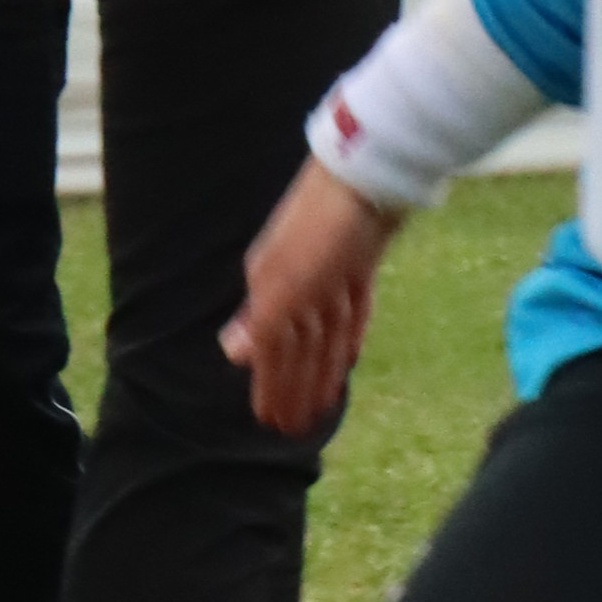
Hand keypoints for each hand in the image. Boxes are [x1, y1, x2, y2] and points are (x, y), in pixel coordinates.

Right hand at [221, 154, 396, 434]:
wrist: (372, 172)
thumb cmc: (325, 228)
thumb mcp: (291, 280)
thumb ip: (262, 320)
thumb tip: (229, 353)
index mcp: (271, 286)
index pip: (271, 351)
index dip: (271, 388)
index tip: (269, 424)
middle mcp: (295, 280)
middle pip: (296, 347)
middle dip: (293, 386)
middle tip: (294, 428)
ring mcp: (328, 270)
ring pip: (323, 333)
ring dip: (321, 369)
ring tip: (323, 404)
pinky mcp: (360, 260)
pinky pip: (350, 309)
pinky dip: (348, 334)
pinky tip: (350, 355)